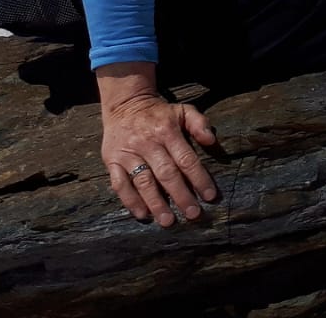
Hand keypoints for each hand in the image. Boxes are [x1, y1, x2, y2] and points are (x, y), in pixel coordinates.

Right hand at [97, 63, 219, 226]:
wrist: (125, 104)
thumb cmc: (159, 113)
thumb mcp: (182, 110)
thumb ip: (199, 123)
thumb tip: (212, 141)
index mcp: (167, 131)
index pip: (186, 159)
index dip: (199, 179)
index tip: (210, 196)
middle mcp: (147, 143)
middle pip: (166, 174)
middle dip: (181, 196)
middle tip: (193, 214)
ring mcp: (128, 153)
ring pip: (143, 182)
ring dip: (156, 203)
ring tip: (168, 221)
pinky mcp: (112, 161)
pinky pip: (120, 184)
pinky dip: (130, 201)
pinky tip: (142, 215)